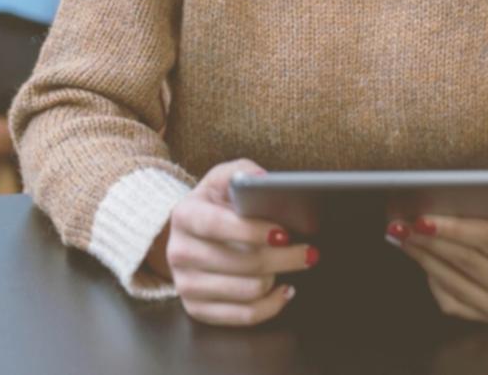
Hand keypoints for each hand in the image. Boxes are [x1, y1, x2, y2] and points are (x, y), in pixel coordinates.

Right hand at [153, 159, 316, 326]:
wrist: (190, 233)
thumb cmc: (214, 204)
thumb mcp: (223, 179)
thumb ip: (242, 172)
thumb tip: (263, 180)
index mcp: (184, 215)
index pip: (217, 225)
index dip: (252, 230)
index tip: (284, 233)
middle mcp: (179, 252)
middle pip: (241, 263)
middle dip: (283, 257)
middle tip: (308, 250)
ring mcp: (186, 285)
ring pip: (247, 290)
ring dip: (277, 276)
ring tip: (291, 262)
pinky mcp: (196, 309)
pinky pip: (244, 316)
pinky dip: (271, 305)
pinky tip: (284, 289)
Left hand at [390, 181, 487, 327]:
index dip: (456, 227)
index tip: (423, 214)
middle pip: (467, 263)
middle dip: (430, 240)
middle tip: (400, 219)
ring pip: (454, 283)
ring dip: (423, 257)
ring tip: (400, 232)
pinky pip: (453, 302)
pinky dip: (432, 277)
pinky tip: (420, 254)